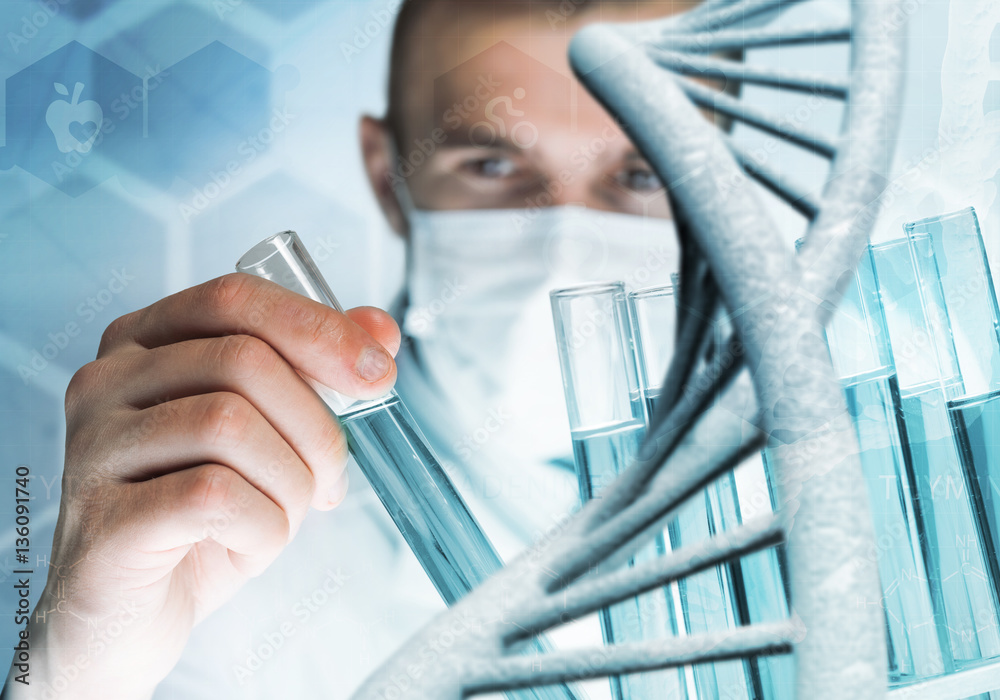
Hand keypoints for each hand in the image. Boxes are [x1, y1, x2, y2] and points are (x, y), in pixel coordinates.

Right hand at [6, 273, 398, 698]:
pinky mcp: (103, 520)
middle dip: (317, 426)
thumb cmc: (202, 517)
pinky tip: (248, 545)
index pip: (235, 298)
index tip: (378, 374)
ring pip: (231, 424)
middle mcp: (105, 382)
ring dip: (291, 483)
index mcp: (144, 343)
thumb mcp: (270, 437)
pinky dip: (262, 528)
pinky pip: (214, 496)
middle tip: (330, 480)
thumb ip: (316, 374)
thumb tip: (380, 328)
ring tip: (281, 516)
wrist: (130, 618)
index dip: (318, 328)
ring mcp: (93, 449)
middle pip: (245, 360)